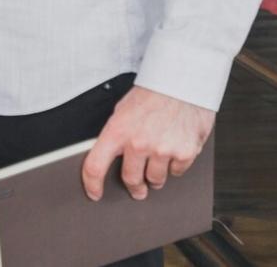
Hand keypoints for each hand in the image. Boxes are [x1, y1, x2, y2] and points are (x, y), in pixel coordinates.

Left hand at [80, 85, 215, 200]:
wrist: (181, 81)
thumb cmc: (152, 93)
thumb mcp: (123, 110)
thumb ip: (117, 134)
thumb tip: (111, 155)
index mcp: (117, 131)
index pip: (95, 166)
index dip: (92, 184)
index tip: (94, 194)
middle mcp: (138, 143)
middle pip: (131, 180)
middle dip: (134, 187)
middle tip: (137, 189)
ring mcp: (162, 150)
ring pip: (156, 180)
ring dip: (155, 177)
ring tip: (157, 165)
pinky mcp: (184, 153)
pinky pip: (177, 172)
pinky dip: (175, 165)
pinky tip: (174, 150)